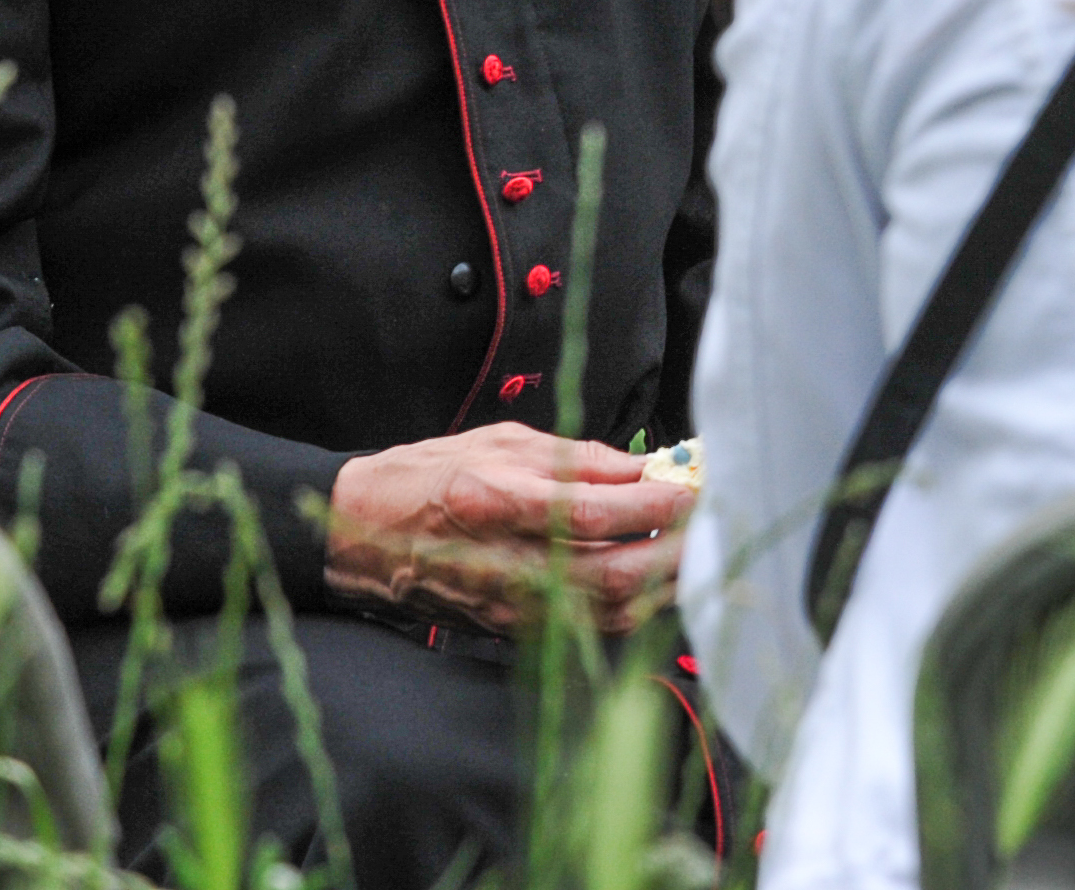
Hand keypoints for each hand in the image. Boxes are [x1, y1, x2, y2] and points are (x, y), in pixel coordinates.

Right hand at [322, 422, 695, 635]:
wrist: (363, 534)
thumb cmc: (432, 475)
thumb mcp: (504, 444)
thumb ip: (581, 459)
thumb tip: (647, 468)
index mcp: (498, 503)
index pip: (594, 514)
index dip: (654, 503)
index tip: (695, 484)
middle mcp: (506, 562)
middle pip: (613, 574)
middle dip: (677, 549)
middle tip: (711, 520)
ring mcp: (510, 605)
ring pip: (609, 613)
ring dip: (666, 585)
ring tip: (698, 549)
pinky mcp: (513, 630)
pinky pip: (590, 629)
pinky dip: (636, 609)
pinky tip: (659, 581)